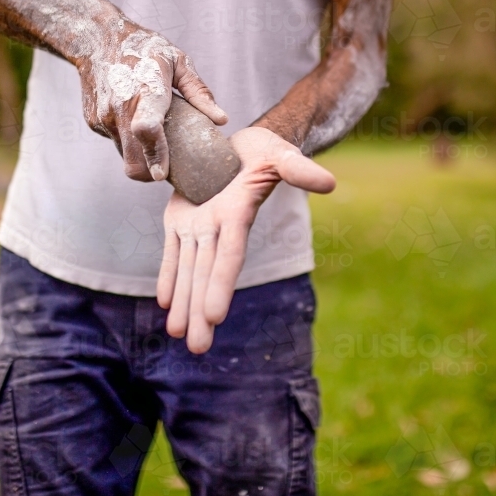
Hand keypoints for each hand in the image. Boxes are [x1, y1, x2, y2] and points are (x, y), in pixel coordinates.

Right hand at [77, 19, 225, 180]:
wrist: (96, 39)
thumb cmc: (144, 48)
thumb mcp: (178, 61)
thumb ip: (199, 92)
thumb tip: (221, 120)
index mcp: (145, 89)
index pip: (147, 129)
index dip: (155, 155)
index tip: (162, 174)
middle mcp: (120, 108)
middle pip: (133, 160)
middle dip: (151, 172)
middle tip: (169, 167)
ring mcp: (104, 118)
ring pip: (125, 157)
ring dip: (141, 157)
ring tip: (156, 139)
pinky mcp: (94, 123)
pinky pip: (117, 143)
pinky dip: (129, 141)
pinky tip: (135, 121)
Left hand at [156, 126, 335, 353]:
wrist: (242, 146)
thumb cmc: (267, 152)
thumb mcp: (283, 157)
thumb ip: (300, 171)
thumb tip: (330, 184)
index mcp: (238, 215)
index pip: (229, 256)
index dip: (221, 284)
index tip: (214, 316)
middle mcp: (218, 227)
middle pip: (206, 274)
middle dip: (201, 310)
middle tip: (198, 348)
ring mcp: (199, 224)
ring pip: (187, 268)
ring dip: (183, 302)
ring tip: (177, 335)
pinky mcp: (181, 217)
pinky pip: (172, 250)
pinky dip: (168, 275)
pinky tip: (165, 304)